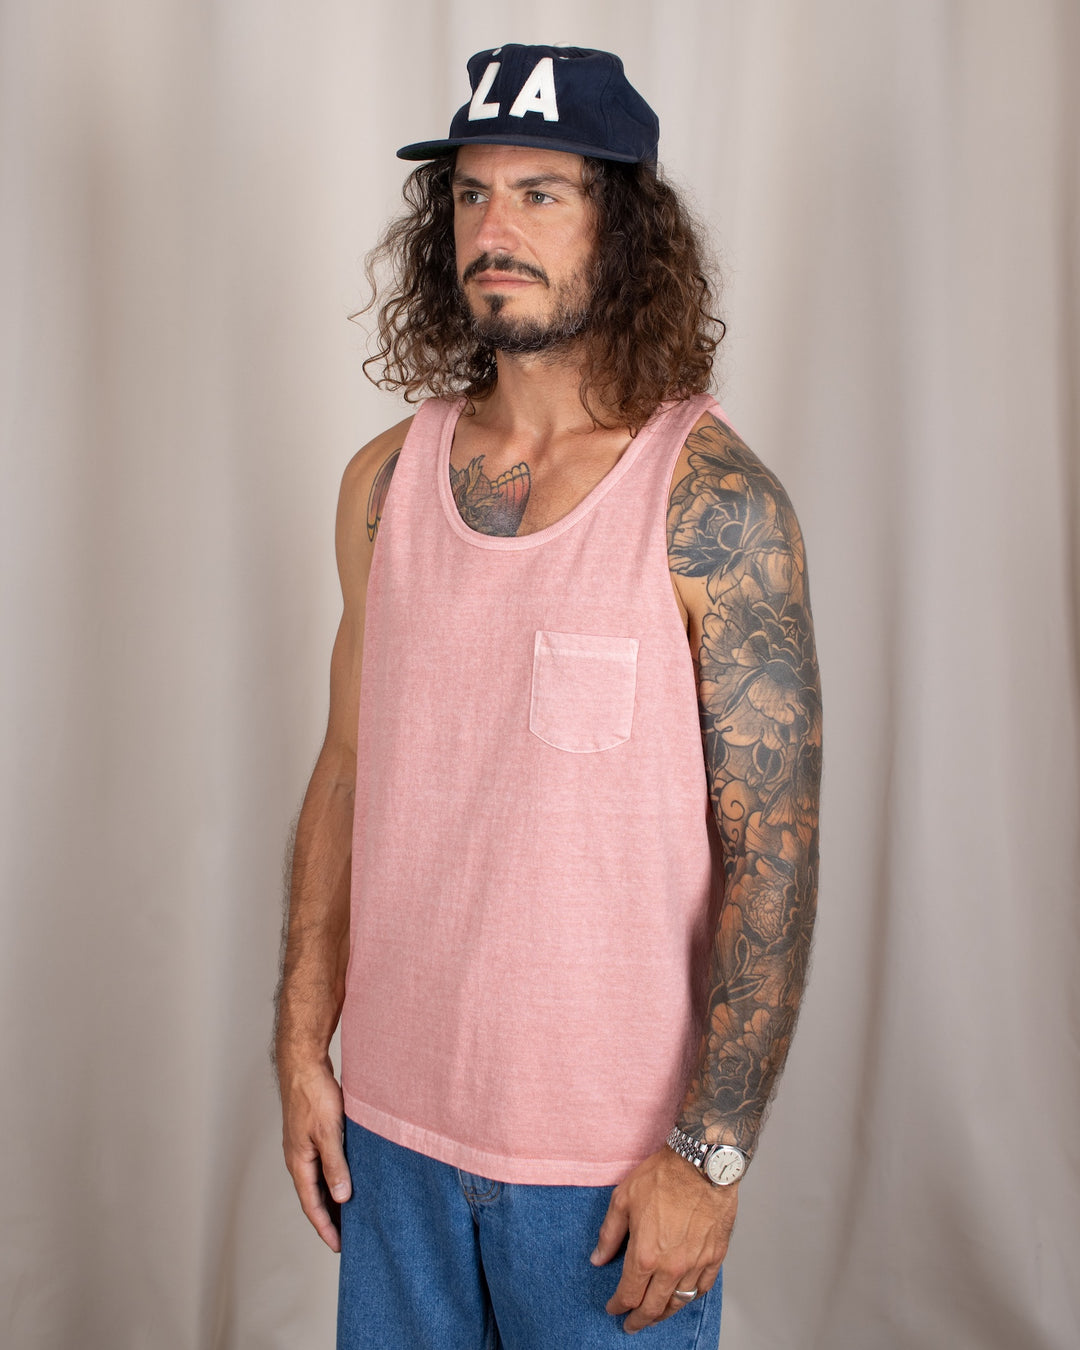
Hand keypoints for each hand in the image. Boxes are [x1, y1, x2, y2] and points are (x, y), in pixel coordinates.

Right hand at [279, 1057, 351, 1251]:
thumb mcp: (328, 1131)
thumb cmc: (313, 1094)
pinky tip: (348, 1180)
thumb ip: (335, 1165)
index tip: (339, 1247)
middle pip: (314, 1198)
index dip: (325, 1228)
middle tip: (349, 1238)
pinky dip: (334, 1179)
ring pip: (318, 1182)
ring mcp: (303, 1148)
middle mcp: (298, 1159)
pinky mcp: (310, 1136)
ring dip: (332, 1200)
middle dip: (329, 1220)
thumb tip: (341, 1197)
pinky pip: (322, 1166)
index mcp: (298, 1162)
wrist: (303, 1064)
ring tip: (351, 1215)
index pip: (312, 1205)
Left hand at [591, 1148, 737, 1333]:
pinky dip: (691, 1296)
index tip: (613, 1308)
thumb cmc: (663, 1176)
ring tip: (655, 1315)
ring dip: (664, 1313)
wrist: (701, 1164)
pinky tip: (683, 1295)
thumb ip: (609, 1233)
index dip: (618, 1305)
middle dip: (639, 1319)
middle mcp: (671, 1267)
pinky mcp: (715, 1256)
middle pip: (653, 1307)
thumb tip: (598, 1258)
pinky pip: (702, 1288)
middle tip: (631, 1324)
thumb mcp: (623, 1199)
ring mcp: (695, 1264)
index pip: (629, 1294)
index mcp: (645, 1255)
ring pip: (679, 1302)